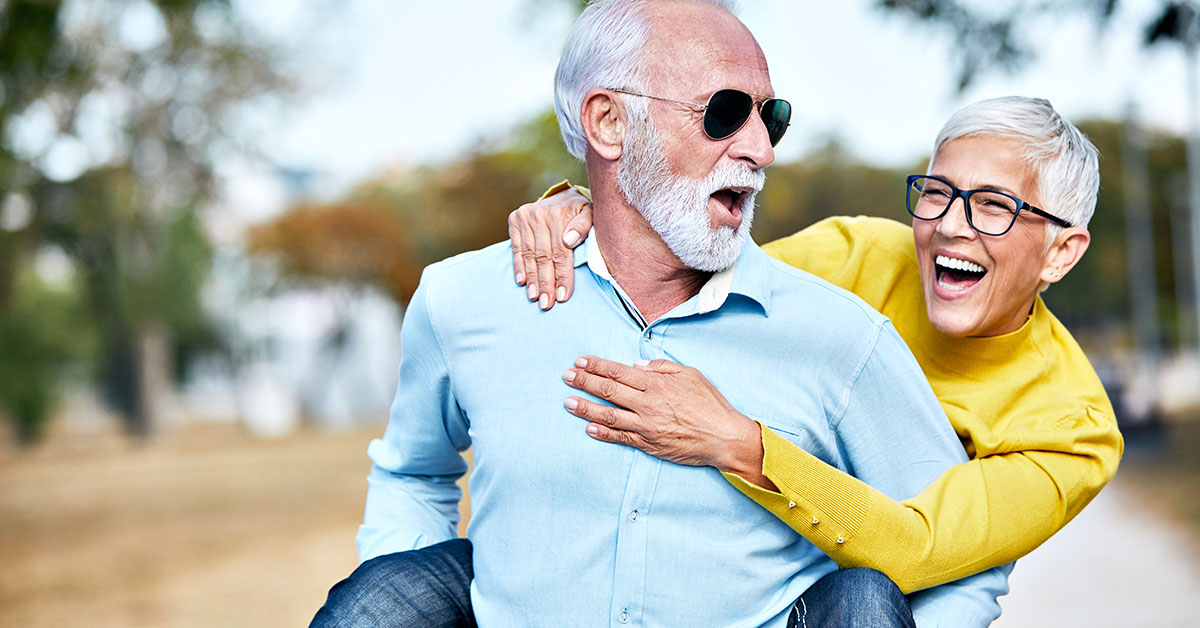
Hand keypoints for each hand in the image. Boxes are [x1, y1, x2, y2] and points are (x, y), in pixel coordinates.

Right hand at [507, 187, 593, 310]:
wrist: (563, 197)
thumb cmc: (580, 212)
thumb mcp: (590, 213)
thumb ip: (584, 225)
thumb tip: (570, 240)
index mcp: (559, 214)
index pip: (560, 252)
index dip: (562, 275)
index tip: (562, 296)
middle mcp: (539, 214)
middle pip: (543, 256)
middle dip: (546, 282)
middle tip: (546, 303)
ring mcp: (525, 216)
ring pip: (530, 255)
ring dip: (532, 279)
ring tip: (534, 297)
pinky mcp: (515, 220)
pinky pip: (517, 248)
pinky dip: (519, 266)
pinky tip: (522, 282)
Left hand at [561, 356, 772, 488]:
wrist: (723, 437)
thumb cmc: (710, 404)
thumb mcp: (691, 374)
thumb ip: (662, 367)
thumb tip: (637, 366)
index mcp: (657, 384)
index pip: (619, 372)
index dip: (597, 365)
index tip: (580, 361)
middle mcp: (648, 403)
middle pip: (608, 390)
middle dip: (584, 382)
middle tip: (566, 376)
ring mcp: (646, 425)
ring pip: (609, 414)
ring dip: (586, 407)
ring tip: (568, 402)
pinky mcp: (648, 444)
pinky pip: (621, 437)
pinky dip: (603, 433)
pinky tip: (589, 428)